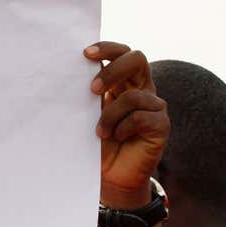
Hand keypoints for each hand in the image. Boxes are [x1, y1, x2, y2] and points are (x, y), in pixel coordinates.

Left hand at [85, 42, 168, 208]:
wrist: (110, 177)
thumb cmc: (94, 145)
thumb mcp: (86, 117)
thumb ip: (84, 96)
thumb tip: (64, 74)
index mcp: (122, 82)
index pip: (122, 53)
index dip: (108, 48)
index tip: (85, 53)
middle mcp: (141, 89)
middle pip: (137, 59)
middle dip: (113, 71)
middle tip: (91, 89)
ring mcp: (154, 106)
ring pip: (135, 95)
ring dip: (111, 114)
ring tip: (99, 133)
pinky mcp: (161, 124)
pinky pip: (143, 117)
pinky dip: (124, 127)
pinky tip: (116, 137)